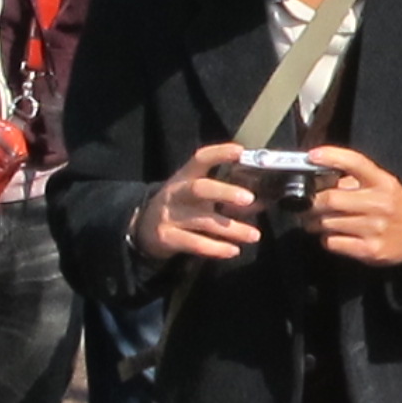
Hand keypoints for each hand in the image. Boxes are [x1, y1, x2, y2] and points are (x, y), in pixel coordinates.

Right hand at [142, 141, 263, 261]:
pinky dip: (217, 248)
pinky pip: (196, 243)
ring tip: (254, 236)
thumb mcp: (193, 192)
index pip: (201, 159)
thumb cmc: (180, 206)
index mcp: (184, 176)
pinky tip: (233, 250)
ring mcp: (170, 216)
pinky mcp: (168, 237)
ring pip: (205, 221)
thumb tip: (259, 200)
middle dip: (225, 192)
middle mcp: (177, 193)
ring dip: (233, 229)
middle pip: (200, 189)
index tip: (241, 151)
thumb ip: (219, 192)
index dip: (220, 153)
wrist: (142, 227)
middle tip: (250, 199)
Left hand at [303, 145, 401, 266]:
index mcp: (382, 182)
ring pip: (327, 223)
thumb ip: (355, 179)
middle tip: (308, 204)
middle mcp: (380, 203)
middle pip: (331, 198)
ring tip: (317, 221)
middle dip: (312, 202)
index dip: (331, 156)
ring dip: (315, 222)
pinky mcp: (370, 249)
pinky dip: (327, 239)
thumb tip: (320, 179)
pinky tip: (334, 235)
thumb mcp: (382, 185)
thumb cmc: (394, 207)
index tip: (312, 156)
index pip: (355, 162)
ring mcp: (375, 228)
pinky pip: (333, 242)